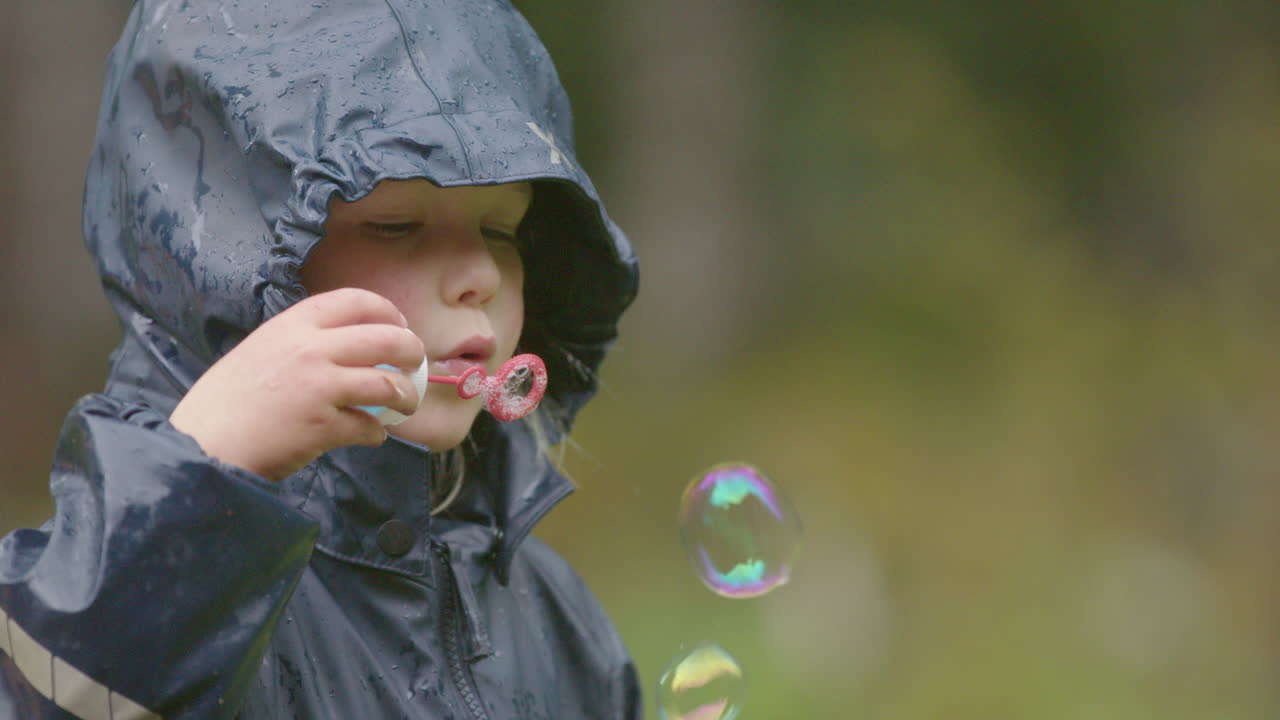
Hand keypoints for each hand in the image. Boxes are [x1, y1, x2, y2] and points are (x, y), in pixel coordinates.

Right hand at [170, 288, 425, 480]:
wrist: (204, 442)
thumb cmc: (228, 401)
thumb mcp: (260, 350)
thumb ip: (301, 342)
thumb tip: (346, 347)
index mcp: (293, 324)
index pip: (355, 301)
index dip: (387, 312)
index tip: (399, 326)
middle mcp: (310, 348)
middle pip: (386, 339)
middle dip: (411, 351)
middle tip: (416, 363)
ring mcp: (319, 386)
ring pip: (387, 383)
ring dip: (405, 395)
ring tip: (405, 403)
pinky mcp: (324, 425)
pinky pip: (369, 425)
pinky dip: (376, 431)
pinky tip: (373, 434)